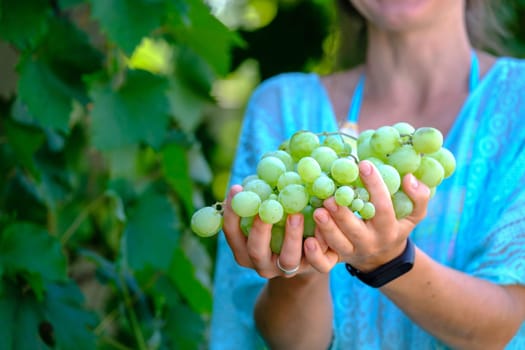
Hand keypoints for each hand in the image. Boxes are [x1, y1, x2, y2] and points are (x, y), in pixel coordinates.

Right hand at [222, 185, 338, 277]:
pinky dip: (319, 246)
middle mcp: (263, 263)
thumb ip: (260, 196)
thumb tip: (262, 164)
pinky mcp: (313, 269)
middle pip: (256, 251)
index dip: (232, 213)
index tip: (236, 188)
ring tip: (297, 214)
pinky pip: (317, 262)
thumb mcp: (267, 210)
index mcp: (245, 249)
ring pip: (288, 259)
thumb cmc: (279, 220)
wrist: (309, 248)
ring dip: (291, 236)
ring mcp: (288, 269)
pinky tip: (321, 228)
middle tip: (265, 210)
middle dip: (260, 230)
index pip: (232, 233)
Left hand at [314, 160, 430, 271]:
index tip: (364, 164)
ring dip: (326, 229)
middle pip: (355, 230)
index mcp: (388, 229)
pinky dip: (315, 252)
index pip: (382, 207)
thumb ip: (418, 197)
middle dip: (342, 214)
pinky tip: (307, 239)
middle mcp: (369, 242)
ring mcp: (352, 252)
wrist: (382, 260)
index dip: (374, 186)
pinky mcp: (336, 260)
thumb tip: (408, 178)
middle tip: (330, 197)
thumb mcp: (413, 216)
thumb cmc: (396, 227)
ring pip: (338, 245)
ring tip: (317, 211)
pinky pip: (325, 262)